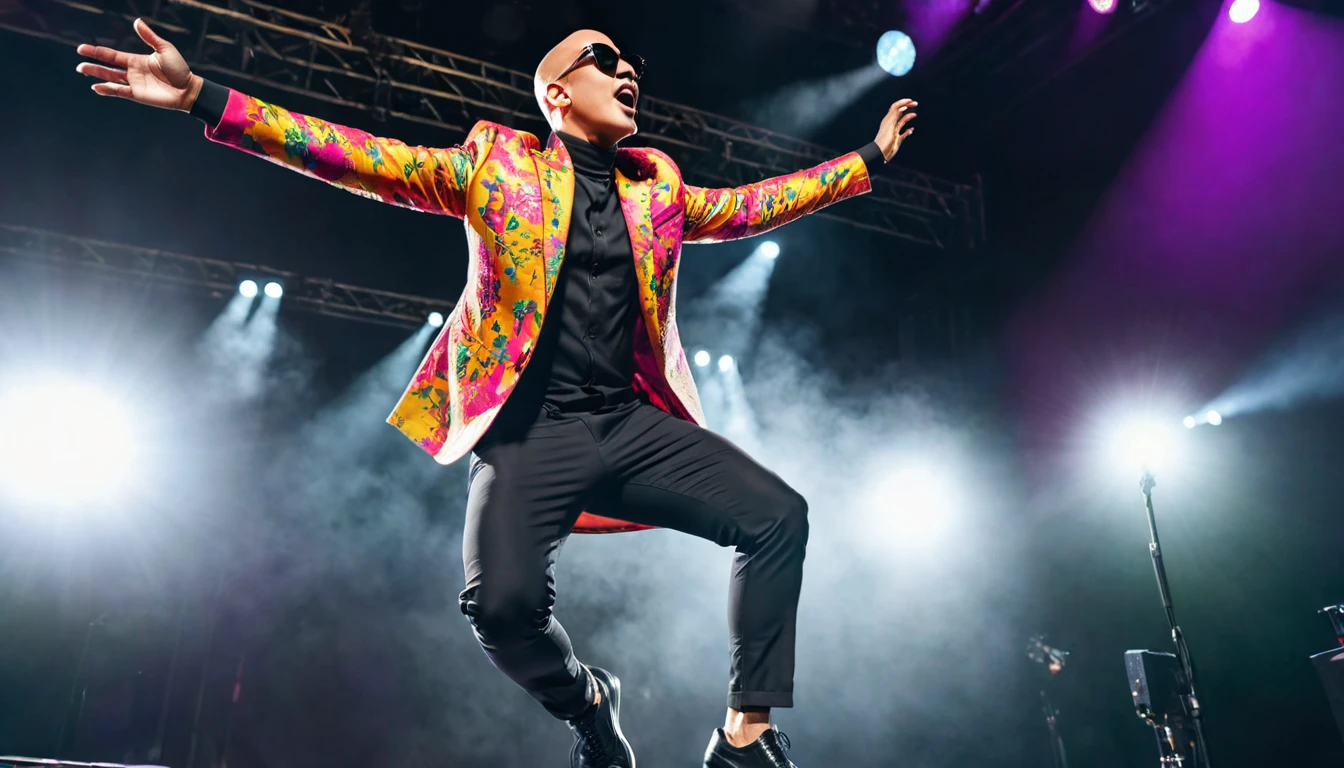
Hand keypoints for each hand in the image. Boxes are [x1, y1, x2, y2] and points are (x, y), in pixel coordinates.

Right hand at [76, 18, 202, 111]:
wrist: (188, 89)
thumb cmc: (179, 69)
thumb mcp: (164, 49)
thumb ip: (149, 37)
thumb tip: (136, 21)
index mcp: (136, 60)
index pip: (112, 55)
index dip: (97, 52)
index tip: (82, 48)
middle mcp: (132, 71)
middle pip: (108, 67)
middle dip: (93, 64)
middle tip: (78, 64)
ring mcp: (134, 84)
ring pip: (110, 78)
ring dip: (96, 75)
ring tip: (82, 70)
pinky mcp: (137, 95)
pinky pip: (119, 92)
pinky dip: (108, 90)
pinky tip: (96, 87)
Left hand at [874, 99, 917, 161]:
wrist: (880, 153)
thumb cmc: (884, 141)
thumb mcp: (890, 126)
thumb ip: (895, 116)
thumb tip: (901, 107)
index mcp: (888, 119)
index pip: (896, 107)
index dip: (903, 102)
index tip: (911, 100)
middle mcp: (891, 123)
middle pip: (900, 112)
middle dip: (907, 106)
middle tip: (915, 104)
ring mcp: (894, 131)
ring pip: (902, 121)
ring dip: (908, 117)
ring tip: (914, 115)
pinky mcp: (896, 138)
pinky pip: (903, 132)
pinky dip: (908, 130)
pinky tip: (911, 130)